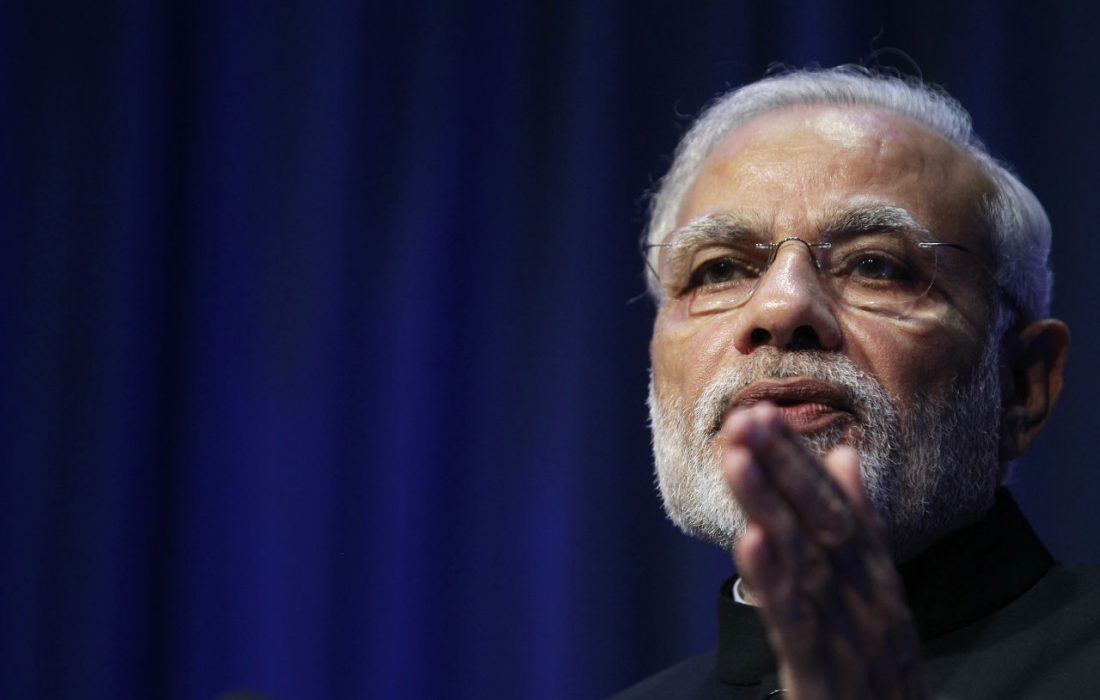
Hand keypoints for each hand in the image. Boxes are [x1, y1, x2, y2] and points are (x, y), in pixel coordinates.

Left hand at [722, 403, 925, 699]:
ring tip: (739, 459)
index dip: (797, 459)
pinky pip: (794, 622)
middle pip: (821, 521)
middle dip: (784, 467)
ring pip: (803, 560)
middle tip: (748, 417)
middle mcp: (865, 595)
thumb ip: (861, 524)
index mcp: (873, 574)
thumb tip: (844, 457)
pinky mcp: (820, 673)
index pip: (834, 504)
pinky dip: (772, 580)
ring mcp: (847, 633)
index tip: (763, 412)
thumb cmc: (878, 664)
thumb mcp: (877, 589)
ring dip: (769, 506)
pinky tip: (748, 542)